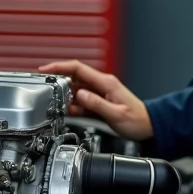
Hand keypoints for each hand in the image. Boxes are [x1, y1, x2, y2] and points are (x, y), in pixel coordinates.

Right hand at [37, 60, 152, 140]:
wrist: (147, 126)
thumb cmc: (137, 120)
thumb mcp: (116, 114)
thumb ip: (97, 104)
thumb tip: (80, 95)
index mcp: (105, 83)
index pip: (78, 69)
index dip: (60, 67)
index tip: (45, 70)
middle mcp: (101, 85)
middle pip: (73, 78)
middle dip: (58, 83)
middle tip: (45, 90)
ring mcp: (98, 94)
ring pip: (75, 91)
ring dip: (64, 96)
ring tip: (54, 104)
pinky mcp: (97, 103)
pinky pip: (80, 102)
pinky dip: (72, 106)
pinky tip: (67, 111)